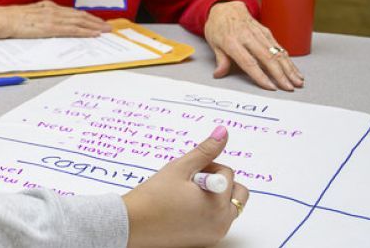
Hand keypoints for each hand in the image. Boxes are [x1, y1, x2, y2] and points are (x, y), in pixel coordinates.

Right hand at [0, 0, 111, 39]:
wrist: (4, 19)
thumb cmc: (12, 18)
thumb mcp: (29, 12)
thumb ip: (40, 13)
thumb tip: (46, 18)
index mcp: (48, 7)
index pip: (71, 12)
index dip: (85, 17)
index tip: (95, 20)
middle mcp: (54, 11)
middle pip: (79, 15)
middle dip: (95, 21)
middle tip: (107, 26)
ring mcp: (54, 19)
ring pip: (79, 22)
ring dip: (94, 26)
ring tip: (105, 30)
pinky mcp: (52, 28)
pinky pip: (72, 30)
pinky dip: (85, 31)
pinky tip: (93, 34)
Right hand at [122, 126, 247, 247]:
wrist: (133, 225)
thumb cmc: (153, 197)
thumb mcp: (179, 168)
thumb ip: (205, 151)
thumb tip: (223, 133)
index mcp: (218, 204)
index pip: (228, 174)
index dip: (207, 167)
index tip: (188, 173)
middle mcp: (222, 222)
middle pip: (237, 193)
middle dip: (220, 183)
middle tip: (193, 184)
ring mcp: (215, 234)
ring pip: (227, 207)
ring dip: (214, 197)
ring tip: (187, 197)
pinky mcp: (206, 241)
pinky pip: (217, 221)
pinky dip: (207, 212)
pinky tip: (184, 209)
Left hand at [204, 1, 304, 90]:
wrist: (226, 6)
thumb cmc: (218, 26)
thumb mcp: (213, 43)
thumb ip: (220, 59)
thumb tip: (218, 74)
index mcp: (232, 42)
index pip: (248, 62)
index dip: (260, 76)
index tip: (270, 87)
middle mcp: (248, 37)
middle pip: (267, 58)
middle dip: (280, 74)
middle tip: (289, 88)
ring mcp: (259, 33)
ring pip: (277, 52)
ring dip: (289, 68)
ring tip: (298, 81)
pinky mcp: (266, 32)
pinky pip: (279, 46)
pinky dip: (288, 59)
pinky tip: (295, 70)